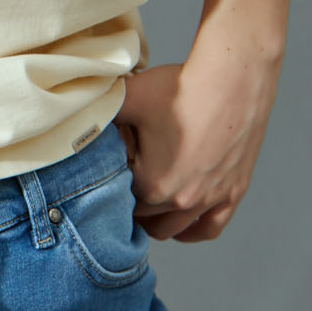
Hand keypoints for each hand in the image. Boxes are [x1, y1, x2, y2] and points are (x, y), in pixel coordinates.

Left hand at [113, 23, 282, 242]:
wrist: (233, 79)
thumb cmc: (181, 88)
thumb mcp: (128, 99)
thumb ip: (99, 114)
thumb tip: (78, 119)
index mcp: (150, 184)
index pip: (118, 199)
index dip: (110, 183)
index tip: (109, 170)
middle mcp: (180, 200)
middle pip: (143, 217)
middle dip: (130, 203)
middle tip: (122, 184)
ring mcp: (209, 200)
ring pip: (173, 229)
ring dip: (156, 222)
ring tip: (144, 208)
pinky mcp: (233, 193)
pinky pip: (210, 228)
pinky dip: (193, 231)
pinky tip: (181, 226)